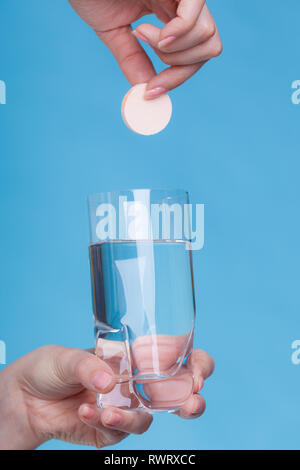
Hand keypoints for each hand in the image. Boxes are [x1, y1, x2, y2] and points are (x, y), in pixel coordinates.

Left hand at [0, 345, 213, 448]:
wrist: (21, 399)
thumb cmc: (48, 366)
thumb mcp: (67, 356)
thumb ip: (89, 365)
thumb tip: (109, 382)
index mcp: (131, 357)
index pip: (173, 357)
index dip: (194, 363)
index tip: (198, 370)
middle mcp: (132, 383)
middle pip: (175, 393)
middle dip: (190, 400)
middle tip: (191, 404)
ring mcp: (122, 407)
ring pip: (147, 419)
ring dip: (132, 417)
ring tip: (106, 411)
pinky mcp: (106, 430)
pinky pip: (116, 431)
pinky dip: (104, 423)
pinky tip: (84, 412)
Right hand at [69, 0, 221, 97]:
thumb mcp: (114, 33)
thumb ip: (133, 60)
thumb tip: (148, 91)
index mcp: (171, 16)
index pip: (194, 54)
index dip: (176, 78)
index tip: (150, 92)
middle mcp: (183, 4)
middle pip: (209, 47)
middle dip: (180, 68)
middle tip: (151, 64)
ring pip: (208, 37)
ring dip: (171, 50)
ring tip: (141, 32)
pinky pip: (195, 16)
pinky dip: (176, 35)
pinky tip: (147, 31)